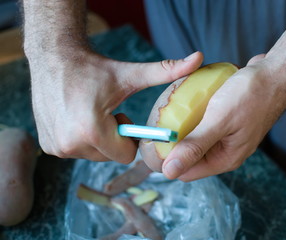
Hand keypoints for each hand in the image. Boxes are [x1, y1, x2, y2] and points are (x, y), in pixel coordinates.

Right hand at [29, 50, 202, 162]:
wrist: (54, 59)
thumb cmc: (93, 68)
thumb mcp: (130, 74)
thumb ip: (166, 71)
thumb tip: (199, 58)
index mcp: (92, 130)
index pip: (126, 155)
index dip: (130, 137)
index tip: (123, 116)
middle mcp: (71, 144)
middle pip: (110, 156)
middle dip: (114, 138)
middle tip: (106, 112)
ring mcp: (57, 147)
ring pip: (94, 155)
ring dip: (98, 138)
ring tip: (92, 113)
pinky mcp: (48, 147)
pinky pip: (77, 151)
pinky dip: (82, 138)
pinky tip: (77, 117)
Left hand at [162, 54, 285, 180]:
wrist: (276, 73)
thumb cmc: (251, 95)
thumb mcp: (218, 121)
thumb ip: (194, 146)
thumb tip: (169, 172)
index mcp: (225, 158)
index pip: (186, 171)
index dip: (166, 161)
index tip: (151, 142)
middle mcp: (226, 151)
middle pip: (190, 155)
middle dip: (173, 143)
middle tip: (158, 122)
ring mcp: (227, 136)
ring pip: (196, 138)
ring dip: (183, 128)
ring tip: (170, 112)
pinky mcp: (228, 122)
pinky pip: (204, 124)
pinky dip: (194, 117)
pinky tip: (186, 104)